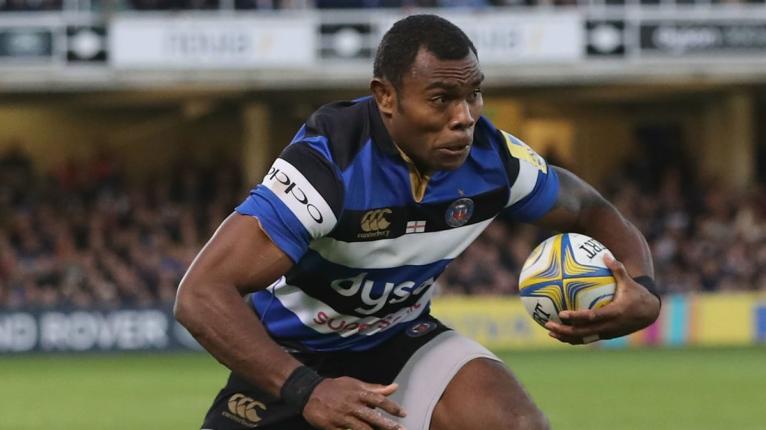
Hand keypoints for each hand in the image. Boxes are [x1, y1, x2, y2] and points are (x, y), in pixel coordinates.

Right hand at [302, 377, 406, 429]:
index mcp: (358, 393)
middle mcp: (351, 405)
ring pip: (361, 428)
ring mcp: (342, 417)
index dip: (392, 407)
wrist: (309, 392)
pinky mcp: (332, 427)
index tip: (404, 414)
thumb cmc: (336, 388)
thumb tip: (395, 387)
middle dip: (388, 425)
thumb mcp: (354, 384)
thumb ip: (375, 388)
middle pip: (373, 417)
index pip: (379, 400)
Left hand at [545, 254, 659, 344]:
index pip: (591, 317)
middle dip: (564, 330)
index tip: (561, 314)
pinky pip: (587, 338)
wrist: (649, 313)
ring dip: (566, 337)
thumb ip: (617, 268)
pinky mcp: (606, 336)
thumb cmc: (637, 294)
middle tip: (548, 324)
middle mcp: (609, 326)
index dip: (576, 317)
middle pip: (583, 332)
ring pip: (583, 338)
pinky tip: (561, 333)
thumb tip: (605, 254)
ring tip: (549, 332)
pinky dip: (574, 338)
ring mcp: (607, 333)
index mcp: (614, 313)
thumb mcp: (629, 281)